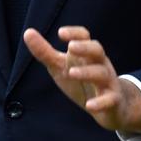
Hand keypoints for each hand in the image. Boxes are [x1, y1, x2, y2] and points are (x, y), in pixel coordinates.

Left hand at [23, 25, 140, 134]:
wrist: (111, 108)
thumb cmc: (82, 82)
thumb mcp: (61, 66)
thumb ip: (45, 52)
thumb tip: (27, 32)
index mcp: (87, 54)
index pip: (85, 37)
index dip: (75, 33)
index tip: (61, 33)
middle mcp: (100, 64)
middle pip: (97, 50)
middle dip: (85, 48)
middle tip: (70, 47)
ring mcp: (108, 82)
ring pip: (102, 73)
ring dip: (87, 72)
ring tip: (71, 73)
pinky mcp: (112, 101)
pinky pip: (109, 99)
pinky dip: (100, 102)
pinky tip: (89, 105)